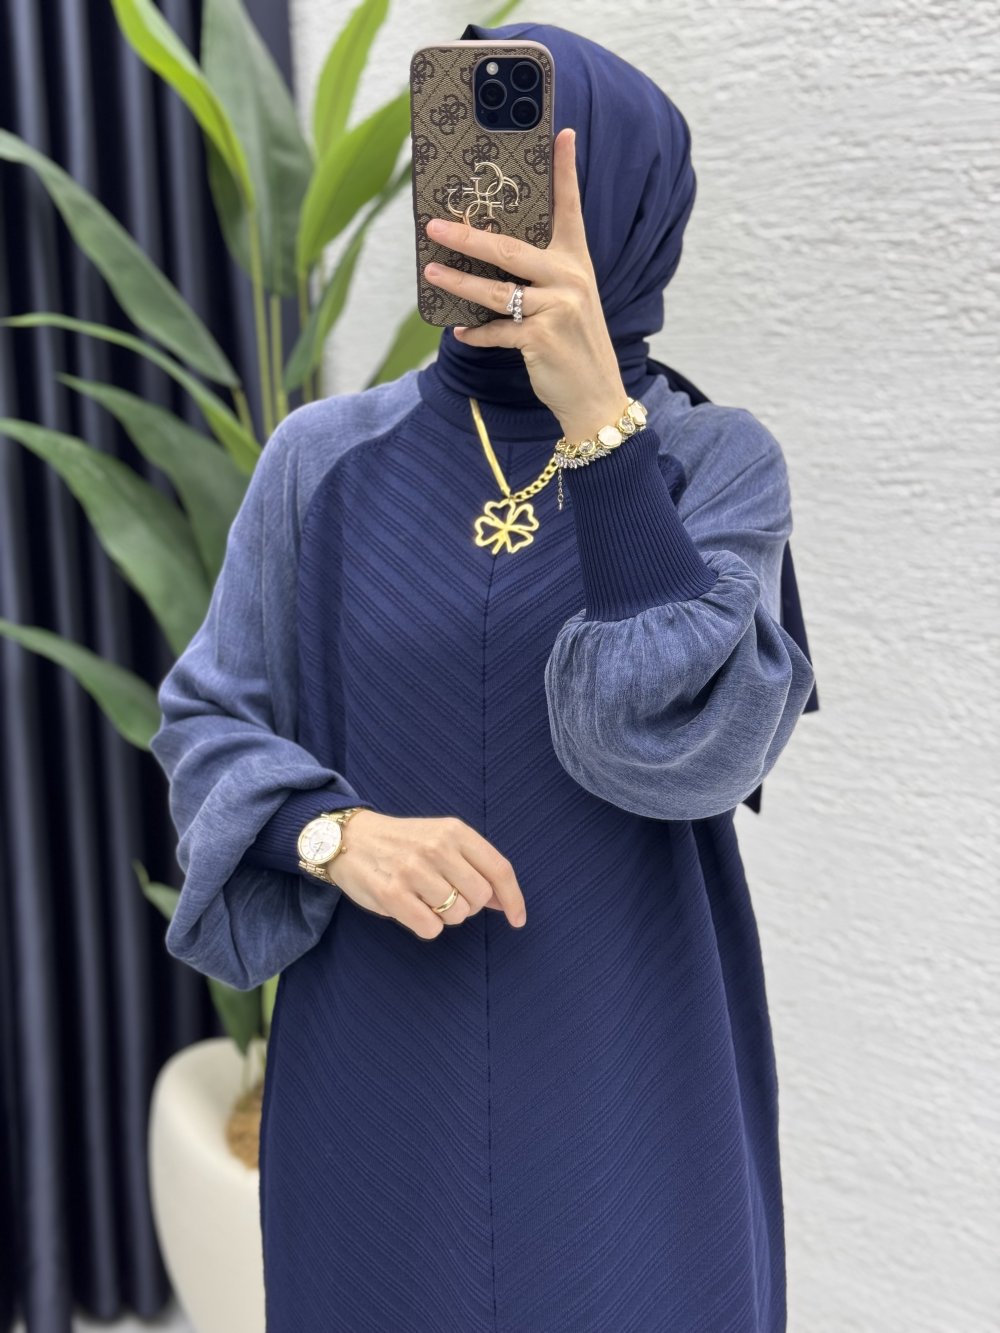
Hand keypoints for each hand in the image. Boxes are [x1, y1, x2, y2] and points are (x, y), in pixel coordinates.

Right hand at [328, 809, 526, 939]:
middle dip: (468, 905)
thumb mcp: (441, 839)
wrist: (349, 839)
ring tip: (423, 897)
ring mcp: (413, 870)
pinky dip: (426, 926)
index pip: (499, 869)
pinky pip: (431, 929)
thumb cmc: (402, 842)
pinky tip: (411, 908)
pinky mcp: (392, 894)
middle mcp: (437, 848)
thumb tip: (504, 902)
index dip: (514, 899)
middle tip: (445, 894)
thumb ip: (474, 865)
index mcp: (454, 831)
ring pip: (457, 915)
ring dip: (445, 915)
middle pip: (480, 897)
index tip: (517, 920)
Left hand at [422, 126, 629, 444]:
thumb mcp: (569, 302)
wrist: (596, 396)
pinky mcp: (541, 339)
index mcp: (576, 263)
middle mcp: (569, 279)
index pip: (570, 209)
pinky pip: (496, 331)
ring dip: (457, 283)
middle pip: (509, 248)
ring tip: (431, 273)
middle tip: (434, 225)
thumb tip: (490, 257)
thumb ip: (541, 277)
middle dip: (467, 235)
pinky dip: (475, 334)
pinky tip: (461, 331)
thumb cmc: (575, 346)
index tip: (562, 134)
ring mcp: (556, 309)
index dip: (565, 171)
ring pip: (494, 290)